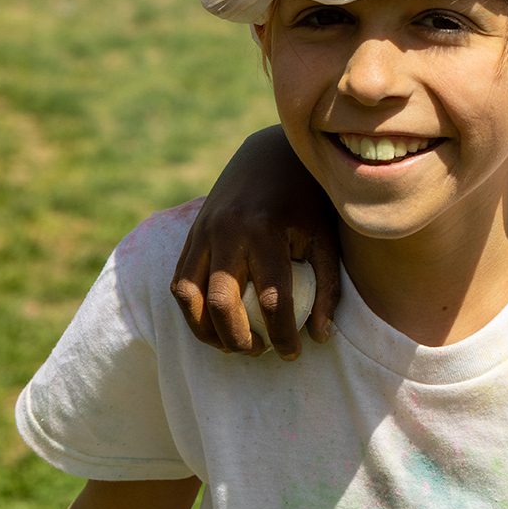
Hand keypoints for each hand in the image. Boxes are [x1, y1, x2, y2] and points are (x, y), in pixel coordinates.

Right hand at [170, 126, 342, 357]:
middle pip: (222, 303)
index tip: (292, 354)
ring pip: (189, 295)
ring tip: (233, 346)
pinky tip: (214, 326)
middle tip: (261, 352)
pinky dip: (191, 310)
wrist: (271, 154)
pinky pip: (180, 280)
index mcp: (265, 231)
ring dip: (207, 330)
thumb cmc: (308, 202)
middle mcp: (227, 231)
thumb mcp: (326, 238)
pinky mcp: (191, 233)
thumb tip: (321, 336)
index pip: (272, 299)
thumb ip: (327, 287)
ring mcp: (203, 231)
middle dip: (240, 339)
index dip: (282, 334)